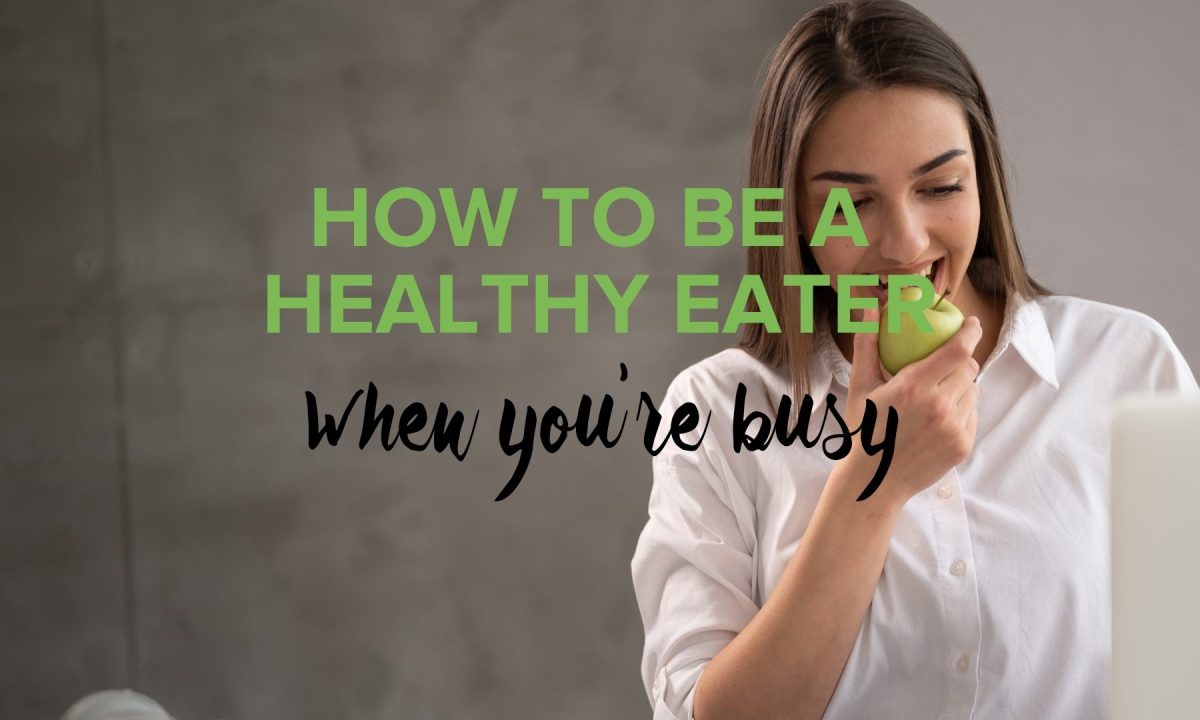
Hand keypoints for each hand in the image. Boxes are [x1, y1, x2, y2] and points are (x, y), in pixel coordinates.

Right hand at [844, 307, 981, 505]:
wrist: (874, 481)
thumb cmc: (865, 430)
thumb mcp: (861, 387)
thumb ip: (867, 345)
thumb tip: (868, 308)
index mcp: (913, 387)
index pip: (957, 351)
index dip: (970, 333)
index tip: (972, 323)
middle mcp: (938, 407)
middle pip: (969, 369)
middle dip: (962, 360)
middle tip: (947, 362)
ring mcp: (953, 428)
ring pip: (973, 392)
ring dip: (961, 386)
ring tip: (938, 394)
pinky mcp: (962, 445)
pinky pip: (972, 415)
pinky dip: (961, 411)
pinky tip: (939, 418)